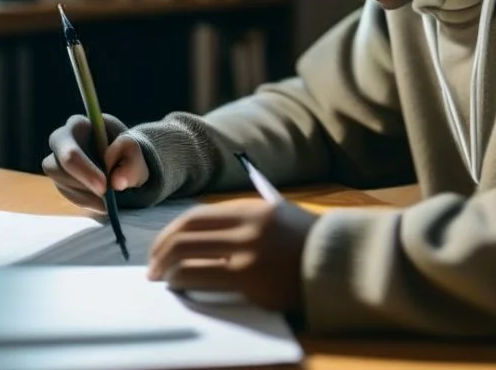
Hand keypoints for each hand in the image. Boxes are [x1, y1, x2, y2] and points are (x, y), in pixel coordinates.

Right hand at [42, 113, 148, 211]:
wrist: (126, 163)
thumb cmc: (127, 152)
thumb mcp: (136, 153)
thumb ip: (132, 162)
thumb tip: (117, 182)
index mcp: (78, 126)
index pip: (68, 145)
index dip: (82, 167)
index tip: (104, 184)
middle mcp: (62, 143)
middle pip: (53, 166)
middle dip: (80, 184)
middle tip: (105, 196)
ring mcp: (58, 163)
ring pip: (59, 183)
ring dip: (84, 195)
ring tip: (108, 199)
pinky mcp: (62, 181)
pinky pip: (67, 195)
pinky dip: (86, 202)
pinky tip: (102, 202)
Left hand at [147, 200, 318, 311]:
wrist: (341, 265)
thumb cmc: (307, 244)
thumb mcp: (278, 218)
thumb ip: (244, 221)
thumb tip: (200, 236)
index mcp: (252, 209)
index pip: (197, 216)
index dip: (171, 231)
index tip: (161, 244)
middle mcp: (248, 226)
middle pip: (187, 234)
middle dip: (162, 250)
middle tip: (153, 265)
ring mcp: (249, 253)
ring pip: (189, 255)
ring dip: (168, 268)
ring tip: (162, 277)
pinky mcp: (251, 279)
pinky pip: (205, 277)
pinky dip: (185, 281)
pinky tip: (180, 285)